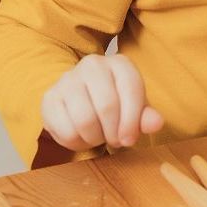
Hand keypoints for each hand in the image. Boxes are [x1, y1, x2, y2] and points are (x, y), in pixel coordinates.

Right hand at [41, 53, 163, 150]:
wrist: (84, 97)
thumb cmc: (117, 103)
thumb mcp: (136, 108)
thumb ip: (147, 117)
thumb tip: (156, 124)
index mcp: (120, 63)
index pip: (130, 90)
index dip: (132, 121)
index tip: (130, 139)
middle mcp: (93, 65)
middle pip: (107, 106)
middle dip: (113, 132)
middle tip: (115, 140)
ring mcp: (68, 79)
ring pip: (84, 120)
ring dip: (95, 138)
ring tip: (99, 136)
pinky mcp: (50, 98)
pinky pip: (64, 130)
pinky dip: (76, 142)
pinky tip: (82, 137)